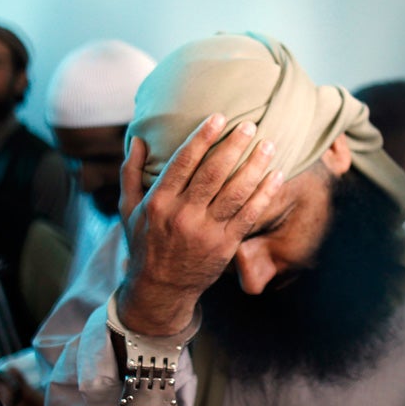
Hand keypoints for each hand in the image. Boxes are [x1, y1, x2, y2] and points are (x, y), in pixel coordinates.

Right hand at [118, 114, 283, 334]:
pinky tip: (276, 176)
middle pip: (213, 173)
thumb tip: (137, 139)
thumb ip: (130, 173)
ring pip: (235, 193)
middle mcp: (182, 215)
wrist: (160, 289)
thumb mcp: (127, 209)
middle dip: (234, 146)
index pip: (183, 162)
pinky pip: (249, 216)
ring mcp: (205, 232)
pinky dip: (265, 194)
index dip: (202, 137)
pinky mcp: (225, 246)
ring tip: (269, 146)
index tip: (219, 117)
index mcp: (158, 202)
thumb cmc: (144, 243)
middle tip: (250, 126)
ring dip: (255, 166)